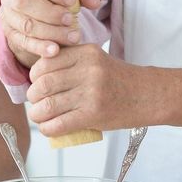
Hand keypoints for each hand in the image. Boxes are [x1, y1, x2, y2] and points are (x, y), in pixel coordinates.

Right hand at [0, 0, 102, 67]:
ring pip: (26, 24)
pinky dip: (40, 47)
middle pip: (24, 2)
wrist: (33, 16)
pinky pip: (23, 42)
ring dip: (51, 32)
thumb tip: (96, 1)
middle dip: (50, 12)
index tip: (72, 1)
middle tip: (71, 20)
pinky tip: (55, 51)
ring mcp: (8, 16)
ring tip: (73, 37)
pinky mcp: (10, 35)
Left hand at [25, 44, 143, 135]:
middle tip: (36, 102)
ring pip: (48, 105)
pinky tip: (48, 128)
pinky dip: (48, 128)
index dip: (34, 75)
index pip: (46, 62)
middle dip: (33, 96)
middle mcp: (88, 70)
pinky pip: (59, 124)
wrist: (148, 95)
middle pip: (43, 84)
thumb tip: (36, 76)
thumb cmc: (118, 79)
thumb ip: (70, 62)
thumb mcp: (95, 60)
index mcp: (85, 53)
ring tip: (39, 116)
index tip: (37, 83)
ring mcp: (91, 93)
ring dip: (37, 114)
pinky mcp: (93, 114)